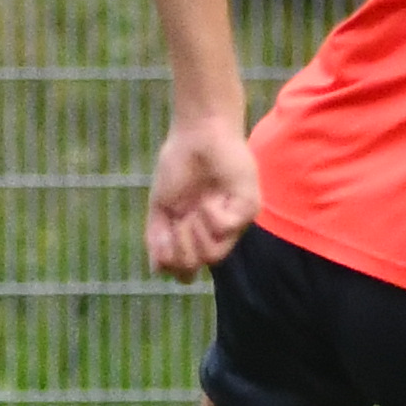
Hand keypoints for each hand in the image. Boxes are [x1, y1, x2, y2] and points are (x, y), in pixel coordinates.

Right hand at [145, 112, 259, 278]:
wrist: (197, 133)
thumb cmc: (178, 164)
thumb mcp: (160, 206)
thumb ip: (158, 238)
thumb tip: (159, 270)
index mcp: (194, 234)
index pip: (184, 272)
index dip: (169, 261)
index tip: (163, 234)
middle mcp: (215, 233)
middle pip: (194, 266)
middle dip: (179, 246)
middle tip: (179, 218)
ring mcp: (233, 222)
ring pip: (213, 256)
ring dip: (195, 233)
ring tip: (194, 208)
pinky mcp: (247, 209)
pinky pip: (226, 229)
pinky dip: (210, 215)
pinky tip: (209, 198)